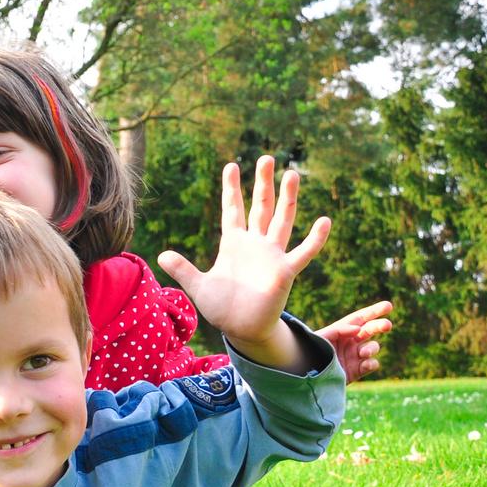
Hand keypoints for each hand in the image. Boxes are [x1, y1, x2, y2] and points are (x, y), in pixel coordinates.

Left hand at [158, 156, 329, 369]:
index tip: (231, 165)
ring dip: (288, 198)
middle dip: (262, 183)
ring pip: (282, 220)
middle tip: (265, 157)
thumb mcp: (197, 286)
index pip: (233, 210)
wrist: (241, 329)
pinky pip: (303, 252)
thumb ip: (182, 269)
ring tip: (292, 173)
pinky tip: (324, 221)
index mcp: (234, 244)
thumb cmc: (222, 307)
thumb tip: (162, 255)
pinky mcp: (284, 271)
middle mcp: (255, 244)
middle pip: (261, 207)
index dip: (232, 189)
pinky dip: (315, 239)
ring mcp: (272, 255)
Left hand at [315, 300, 392, 382]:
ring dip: (372, 348)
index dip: (374, 311)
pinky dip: (371, 363)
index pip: (360, 318)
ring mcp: (354, 356)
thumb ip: (338, 330)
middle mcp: (350, 342)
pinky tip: (365, 363)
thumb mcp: (321, 338)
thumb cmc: (310, 353)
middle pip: (370, 330)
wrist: (307, 377)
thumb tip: (358, 329)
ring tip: (363, 352)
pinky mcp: (357, 370)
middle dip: (379, 326)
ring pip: (373, 347)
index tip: (388, 306)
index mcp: (341, 331)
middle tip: (387, 325)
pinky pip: (372, 364)